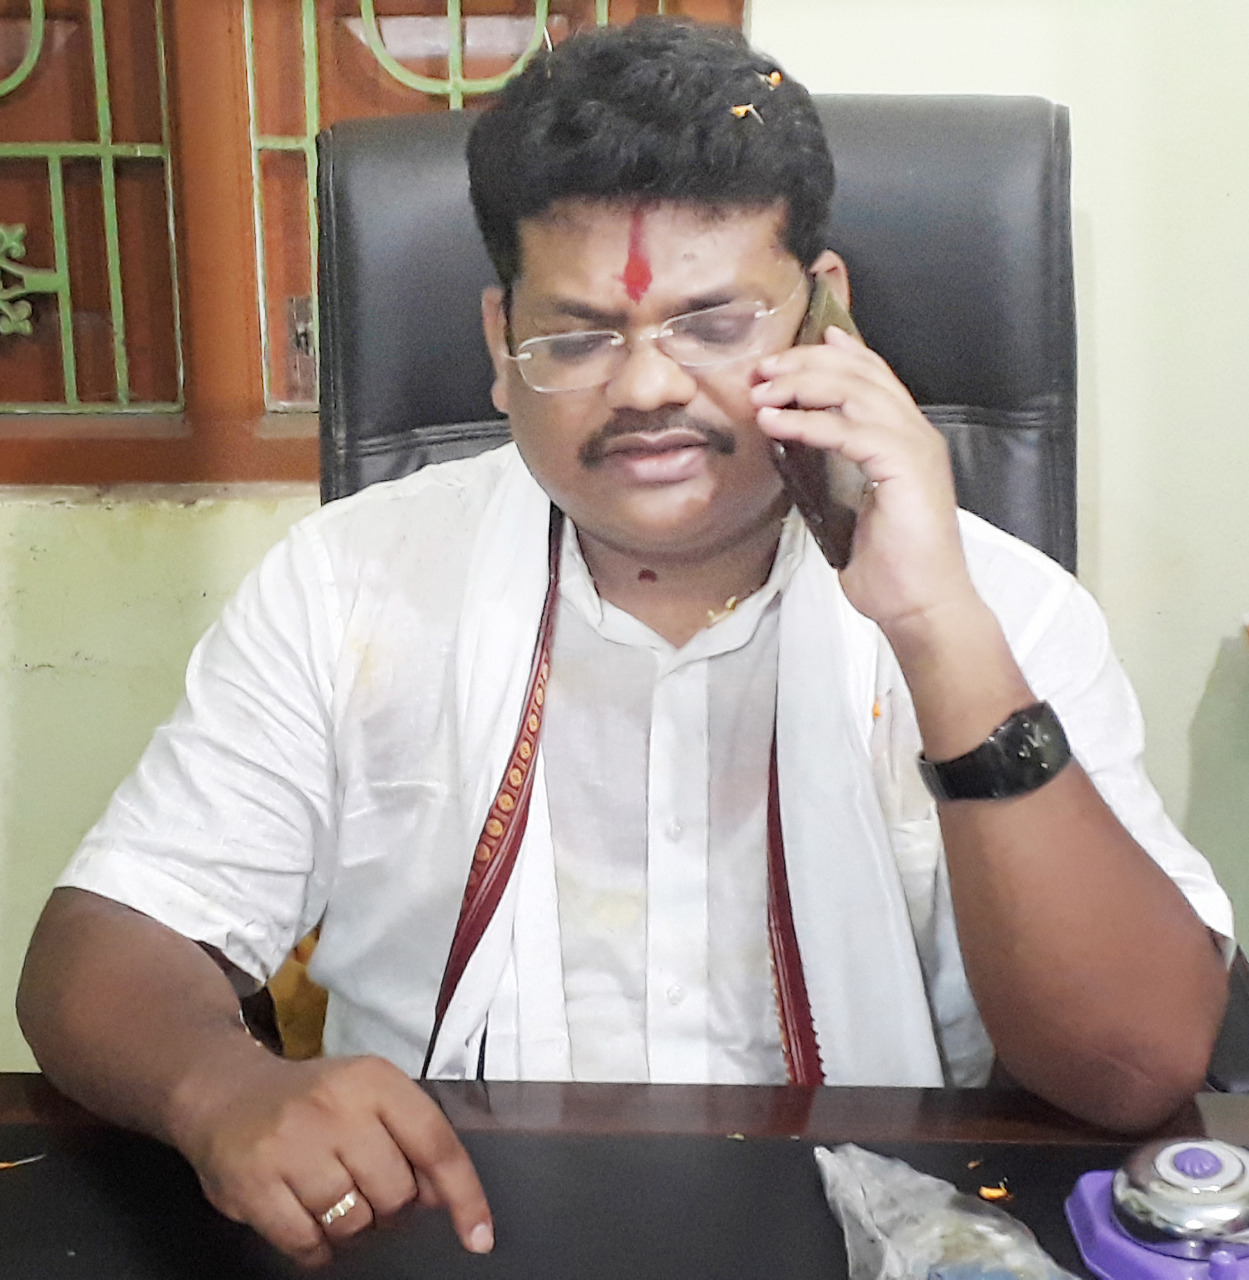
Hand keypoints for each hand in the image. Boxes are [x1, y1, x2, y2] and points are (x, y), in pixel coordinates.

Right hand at [172, 1050, 491, 1267]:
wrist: (225, 1091)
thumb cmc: (312, 1100)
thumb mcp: (368, 1095)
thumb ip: (412, 1136)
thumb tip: (446, 1197)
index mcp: (374, 1080)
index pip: (436, 1143)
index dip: (464, 1195)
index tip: (479, 1236)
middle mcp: (335, 1108)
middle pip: (396, 1193)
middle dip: (390, 1206)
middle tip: (367, 1188)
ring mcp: (291, 1146)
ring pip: (353, 1224)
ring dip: (352, 1227)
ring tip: (335, 1198)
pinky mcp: (253, 1185)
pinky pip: (307, 1244)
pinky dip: (316, 1247)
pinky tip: (308, 1219)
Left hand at [750, 326, 977, 631]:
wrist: (921, 606)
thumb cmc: (892, 568)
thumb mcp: (853, 507)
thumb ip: (834, 473)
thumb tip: (794, 458)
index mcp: (907, 439)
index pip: (872, 376)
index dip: (832, 355)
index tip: (787, 354)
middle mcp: (916, 433)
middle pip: (860, 373)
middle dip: (805, 363)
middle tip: (762, 369)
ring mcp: (914, 447)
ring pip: (855, 391)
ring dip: (801, 386)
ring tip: (762, 393)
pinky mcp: (905, 467)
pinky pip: (850, 430)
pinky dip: (808, 423)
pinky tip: (777, 424)